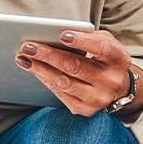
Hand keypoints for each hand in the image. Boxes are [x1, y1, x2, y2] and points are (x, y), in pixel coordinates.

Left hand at [15, 29, 134, 117]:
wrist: (117, 87)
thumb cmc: (104, 57)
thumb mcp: (103, 42)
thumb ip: (87, 36)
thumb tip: (55, 34)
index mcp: (119, 58)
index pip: (101, 48)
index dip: (82, 42)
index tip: (62, 35)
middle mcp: (112, 80)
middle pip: (75, 66)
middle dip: (48, 55)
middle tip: (28, 46)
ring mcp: (99, 98)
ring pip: (64, 82)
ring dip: (40, 69)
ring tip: (24, 58)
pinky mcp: (86, 109)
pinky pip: (61, 94)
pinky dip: (45, 80)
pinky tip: (34, 70)